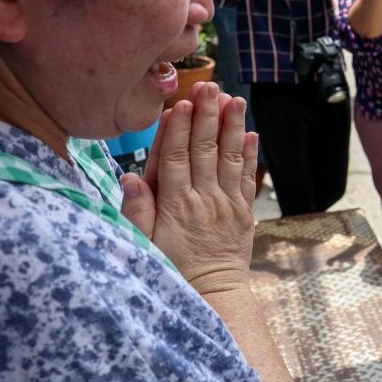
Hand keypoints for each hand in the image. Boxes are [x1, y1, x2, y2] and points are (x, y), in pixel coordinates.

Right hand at [120, 82, 258, 294]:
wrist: (212, 295)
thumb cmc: (172, 270)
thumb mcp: (144, 245)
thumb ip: (137, 211)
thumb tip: (130, 176)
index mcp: (176, 206)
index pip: (176, 159)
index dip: (179, 130)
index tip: (182, 103)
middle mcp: (204, 200)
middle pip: (205, 151)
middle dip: (208, 116)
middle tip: (211, 87)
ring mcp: (227, 205)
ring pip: (229, 158)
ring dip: (232, 127)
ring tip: (235, 100)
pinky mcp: (244, 212)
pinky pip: (247, 179)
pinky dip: (249, 155)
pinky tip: (251, 133)